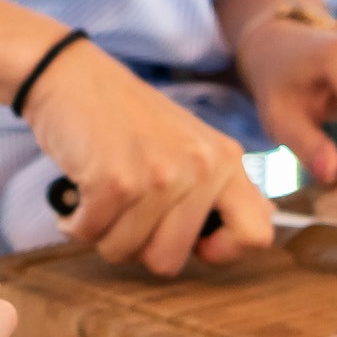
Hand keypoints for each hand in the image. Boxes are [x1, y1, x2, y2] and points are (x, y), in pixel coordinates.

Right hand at [22, 44, 273, 274]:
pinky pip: (90, 234)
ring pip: (124, 251)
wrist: (71, 76)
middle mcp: (200, 168)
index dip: (221, 251)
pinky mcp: (115, 181)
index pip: (255, 235)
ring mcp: (159, 176)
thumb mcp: (191, 142)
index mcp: (225, 160)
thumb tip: (265, 226)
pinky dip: (75, 222)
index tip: (192, 240)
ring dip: (101, 231)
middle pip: (168, 260)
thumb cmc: (126, 116)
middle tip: (125, 209)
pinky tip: (78, 192)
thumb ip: (223, 185)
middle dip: (136, 245)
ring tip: (101, 194)